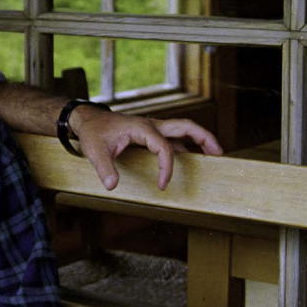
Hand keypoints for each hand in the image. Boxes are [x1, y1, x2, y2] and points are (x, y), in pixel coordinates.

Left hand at [69, 107, 222, 191]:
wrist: (88, 120)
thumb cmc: (93, 132)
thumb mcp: (94, 150)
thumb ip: (104, 168)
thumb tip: (112, 186)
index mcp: (142, 127)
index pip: (164, 148)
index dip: (166, 168)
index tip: (162, 186)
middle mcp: (152, 125)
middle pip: (185, 126)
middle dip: (204, 138)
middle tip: (219, 153)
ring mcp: (153, 128)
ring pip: (182, 131)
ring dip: (199, 141)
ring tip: (214, 155)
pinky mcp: (150, 134)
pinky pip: (173, 139)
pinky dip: (186, 147)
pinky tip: (191, 158)